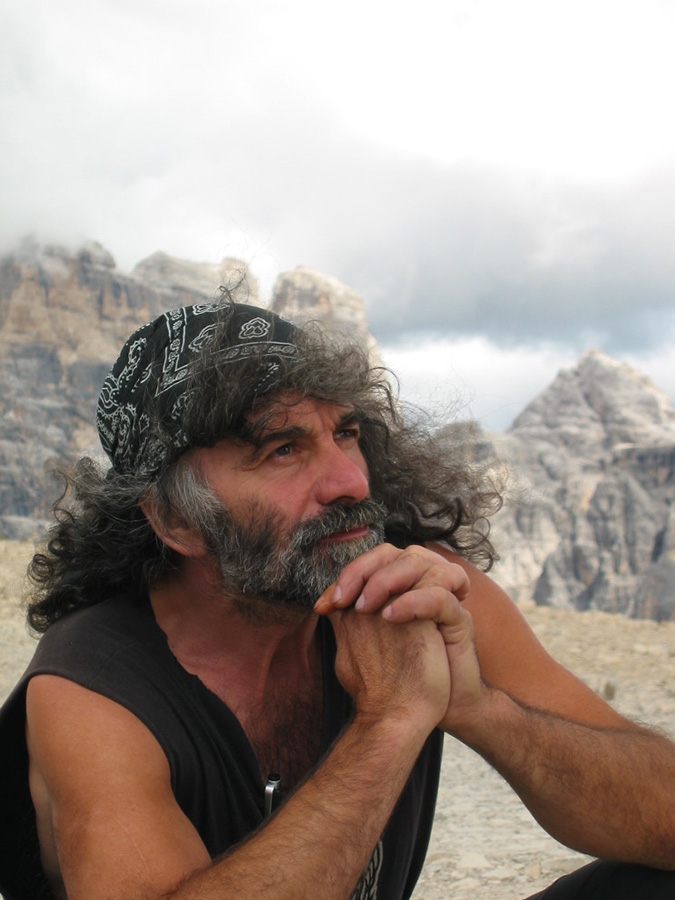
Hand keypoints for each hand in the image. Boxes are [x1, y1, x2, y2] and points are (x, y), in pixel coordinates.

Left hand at [315, 544, 485, 733]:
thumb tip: (322, 606)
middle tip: (342, 601)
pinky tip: (390, 617)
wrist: (423, 715)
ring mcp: (442, 598)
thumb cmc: (392, 678)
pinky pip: (439, 596)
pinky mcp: (459, 619)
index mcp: (400, 588)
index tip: (325, 605)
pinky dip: (412, 602)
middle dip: (363, 570)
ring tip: (364, 609)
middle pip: (394, 553)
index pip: (374, 561)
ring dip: (386, 580)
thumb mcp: (365, 646)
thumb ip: (348, 622)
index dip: (348, 575)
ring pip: (418, 562)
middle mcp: (421, 586)